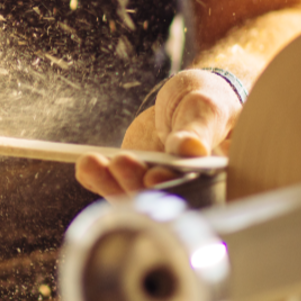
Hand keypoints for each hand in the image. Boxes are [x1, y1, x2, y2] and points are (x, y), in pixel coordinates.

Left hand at [75, 70, 241, 196]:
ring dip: (109, 182)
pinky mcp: (131, 179)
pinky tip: (87, 165)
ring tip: (91, 161)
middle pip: (158, 200)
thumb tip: (190, 150)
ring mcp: (154, 186)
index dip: (174, 191)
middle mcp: (184, 190)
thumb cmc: (209, 103)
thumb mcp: (207, 109)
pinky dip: (96, 177)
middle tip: (121, 162)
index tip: (153, 177)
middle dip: (134, 184)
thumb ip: (198, 130)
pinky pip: (111, 184)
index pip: (195, 195)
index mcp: (214, 181)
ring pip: (130, 195)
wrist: (188, 100)